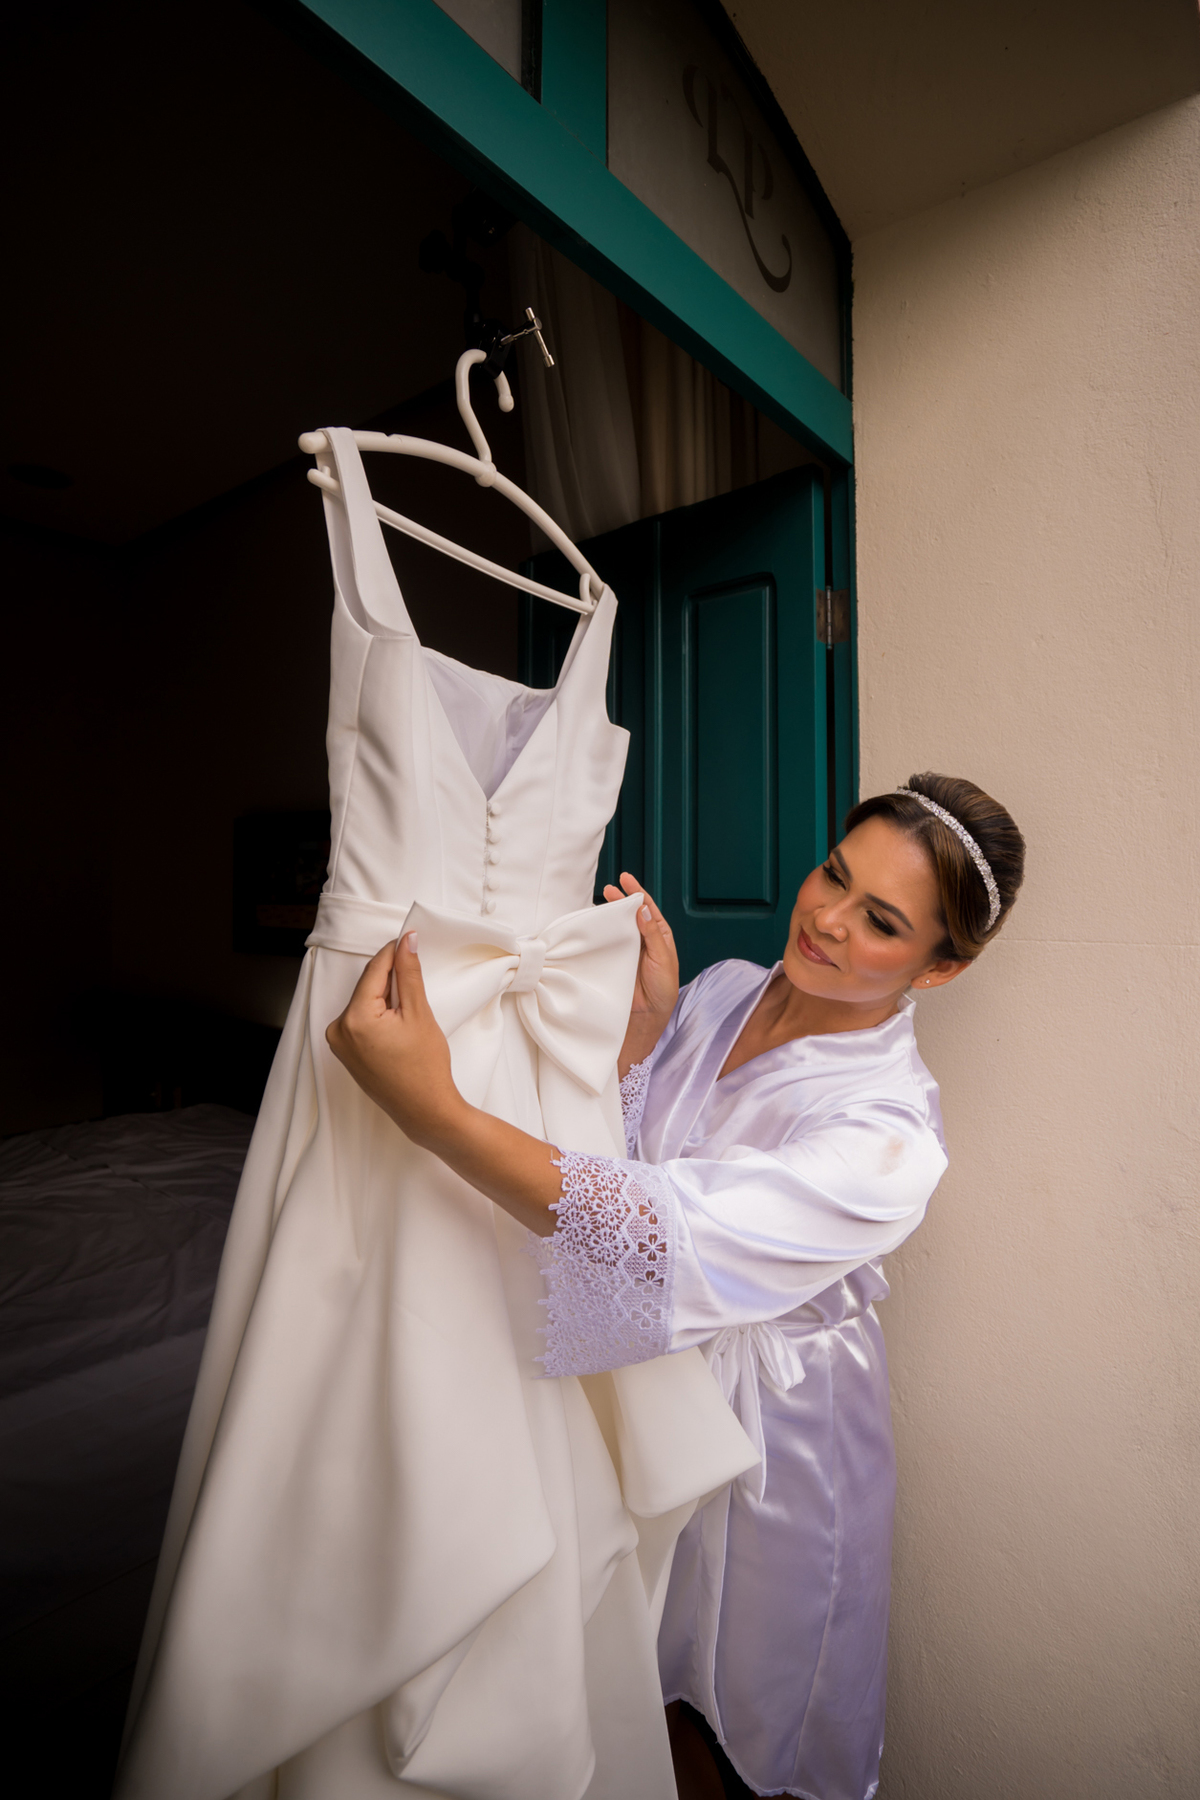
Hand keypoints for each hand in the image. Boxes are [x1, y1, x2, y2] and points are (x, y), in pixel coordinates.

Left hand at [327, 931, 563, 1233]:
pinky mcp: (345, 1053)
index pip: (373, 971)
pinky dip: (377, 1014)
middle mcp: (338, 1030)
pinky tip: (398, 1022)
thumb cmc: (425, 1067)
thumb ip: (409, 974)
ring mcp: (338, 1044)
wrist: (424, 1111)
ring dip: (384, 996)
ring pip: (364, 1003)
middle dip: (390, 977)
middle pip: (367, 987)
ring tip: (410, 1006)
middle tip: (416, 972)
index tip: (409, 938)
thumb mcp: (419, 1014)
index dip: (393, 952)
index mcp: (354, 1018)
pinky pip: (360, 1021)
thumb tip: (406, 941)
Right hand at [602, 872, 678, 1070]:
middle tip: (609, 889)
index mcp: (660, 936)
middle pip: (631, 914)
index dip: (637, 893)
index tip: (626, 879)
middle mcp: (644, 940)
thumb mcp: (662, 958)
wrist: (648, 1015)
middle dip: (621, 899)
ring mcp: (629, 949)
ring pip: (619, 926)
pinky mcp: (616, 960)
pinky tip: (595, 923)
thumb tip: (642, 909)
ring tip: (600, 902)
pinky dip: (602, 931)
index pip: (648, 909)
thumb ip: (652, 934)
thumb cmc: (663, 989)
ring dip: (610, 913)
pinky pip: (608, 942)